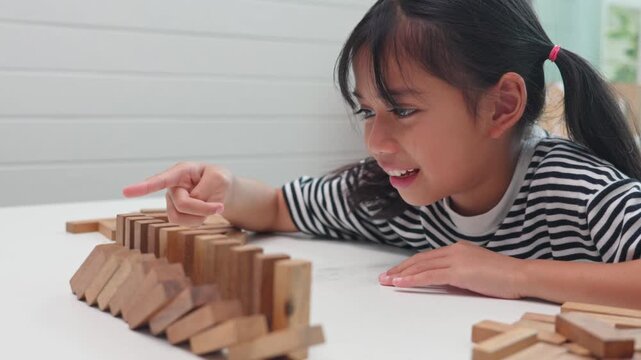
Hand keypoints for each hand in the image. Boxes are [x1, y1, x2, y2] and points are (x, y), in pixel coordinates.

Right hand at [122, 162, 234, 226]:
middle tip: (219, 206)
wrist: (221, 191)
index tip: (125, 192)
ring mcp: (172, 201)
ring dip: (201, 215)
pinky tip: (205, 212)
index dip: (143, 187)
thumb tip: (191, 204)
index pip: (160, 180)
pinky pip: (187, 224)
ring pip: (181, 217)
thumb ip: (205, 190)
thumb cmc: (219, 180)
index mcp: (181, 171)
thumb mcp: (220, 179)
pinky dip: (201, 220)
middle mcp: (172, 186)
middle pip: (182, 204)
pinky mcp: (176, 214)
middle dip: (203, 208)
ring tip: (212, 206)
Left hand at [379, 241, 524, 298]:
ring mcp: (455, 259)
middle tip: (384, 277)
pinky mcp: (458, 272)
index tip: (397, 272)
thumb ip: (458, 271)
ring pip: (421, 266)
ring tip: (387, 281)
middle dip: (400, 269)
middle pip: (419, 259)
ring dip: (401, 275)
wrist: (520, 275)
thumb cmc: (503, 276)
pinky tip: (401, 284)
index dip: (409, 264)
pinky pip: (429, 276)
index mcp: (458, 248)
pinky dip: (412, 280)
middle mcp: (454, 250)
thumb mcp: (475, 270)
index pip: (427, 256)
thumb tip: (443, 279)